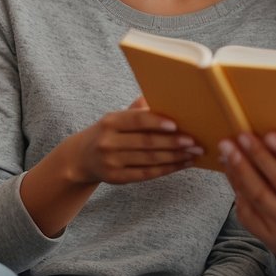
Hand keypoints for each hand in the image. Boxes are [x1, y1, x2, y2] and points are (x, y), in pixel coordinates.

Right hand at [72, 97, 202, 184]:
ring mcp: (112, 162)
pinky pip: (147, 174)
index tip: (176, 125)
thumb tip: (166, 97)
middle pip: (146, 142)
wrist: (81, 158)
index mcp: (110, 121)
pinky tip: (182, 164)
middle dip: (174, 143)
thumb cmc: (108, 133)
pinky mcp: (117, 178)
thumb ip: (138, 109)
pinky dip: (167, 169)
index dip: (157, 122)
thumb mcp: (116, 118)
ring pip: (150, 160)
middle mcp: (108, 142)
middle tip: (195, 142)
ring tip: (194, 153)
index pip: (136, 120)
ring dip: (175, 157)